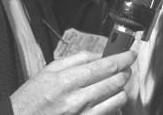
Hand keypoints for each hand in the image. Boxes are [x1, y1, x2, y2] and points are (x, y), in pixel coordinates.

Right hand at [10, 50, 135, 114]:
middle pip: (115, 81)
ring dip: (121, 88)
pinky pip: (111, 113)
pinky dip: (114, 104)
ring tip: (115, 84)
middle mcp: (75, 99)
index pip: (105, 66)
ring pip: (118, 98)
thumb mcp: (49, 70)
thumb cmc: (32, 98)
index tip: (130, 54)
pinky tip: (108, 99)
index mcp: (66, 80)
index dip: (123, 58)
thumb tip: (101, 53)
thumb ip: (78, 58)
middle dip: (125, 71)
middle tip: (125, 67)